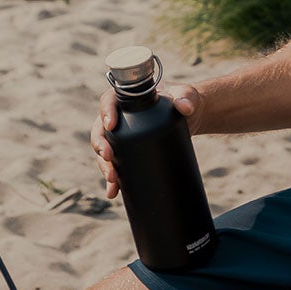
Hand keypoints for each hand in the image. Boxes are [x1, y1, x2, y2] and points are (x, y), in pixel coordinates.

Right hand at [90, 80, 202, 198]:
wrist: (190, 117)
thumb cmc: (184, 100)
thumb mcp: (187, 97)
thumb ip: (187, 98)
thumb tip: (185, 108)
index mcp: (126, 98)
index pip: (108, 101)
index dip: (105, 112)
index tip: (110, 125)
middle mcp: (119, 117)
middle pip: (101, 130)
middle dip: (101, 146)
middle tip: (109, 157)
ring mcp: (122, 136)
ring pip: (104, 151)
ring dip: (104, 166)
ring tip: (112, 179)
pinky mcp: (130, 151)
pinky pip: (116, 165)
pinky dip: (113, 180)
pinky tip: (113, 192)